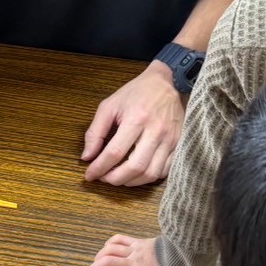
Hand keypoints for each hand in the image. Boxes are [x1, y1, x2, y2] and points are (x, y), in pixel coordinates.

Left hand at [82, 61, 184, 185]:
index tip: (89, 175)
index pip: (115, 152)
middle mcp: (155, 131)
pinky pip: (164, 171)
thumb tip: (87, 156)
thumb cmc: (135, 93)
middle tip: (103, 178)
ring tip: (117, 178)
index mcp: (136, 118)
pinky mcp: (178, 144)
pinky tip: (136, 174)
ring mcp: (170, 139)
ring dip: (131, 182)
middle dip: (115, 179)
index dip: (99, 168)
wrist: (164, 83)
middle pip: (135, 167)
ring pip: (151, 173)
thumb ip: (95, 132)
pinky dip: (147, 178)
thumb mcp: (109, 106)